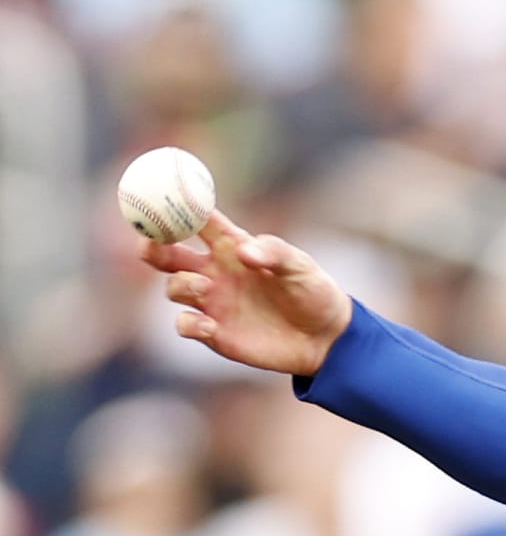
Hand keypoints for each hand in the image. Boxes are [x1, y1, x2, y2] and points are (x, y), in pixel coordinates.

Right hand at [138, 210, 353, 376]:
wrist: (325, 339)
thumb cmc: (313, 292)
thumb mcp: (301, 267)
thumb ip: (274, 253)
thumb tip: (244, 252)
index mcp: (232, 246)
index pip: (196, 220)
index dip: (175, 206)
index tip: (160, 197)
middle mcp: (215, 272)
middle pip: (167, 253)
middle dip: (151, 244)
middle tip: (149, 242)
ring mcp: (213, 302)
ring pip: (174, 287)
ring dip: (181, 284)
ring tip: (205, 287)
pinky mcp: (216, 333)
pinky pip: (186, 325)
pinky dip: (189, 324)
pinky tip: (209, 326)